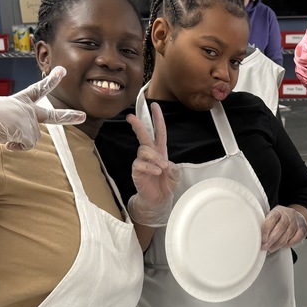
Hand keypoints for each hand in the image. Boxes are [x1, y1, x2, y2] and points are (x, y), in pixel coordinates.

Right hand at [0, 66, 84, 155]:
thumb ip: (4, 126)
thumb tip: (2, 143)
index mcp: (16, 102)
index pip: (35, 91)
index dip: (50, 81)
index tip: (62, 72)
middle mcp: (24, 109)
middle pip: (50, 115)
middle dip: (67, 117)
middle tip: (83, 116)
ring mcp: (27, 118)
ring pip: (30, 140)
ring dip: (16, 142)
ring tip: (1, 133)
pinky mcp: (27, 127)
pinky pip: (25, 145)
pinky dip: (14, 146)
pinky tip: (4, 138)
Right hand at [125, 103, 179, 226]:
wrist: (159, 200)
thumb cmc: (165, 185)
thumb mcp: (176, 175)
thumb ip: (174, 168)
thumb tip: (166, 163)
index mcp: (160, 151)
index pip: (159, 131)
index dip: (157, 118)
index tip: (154, 106)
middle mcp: (150, 154)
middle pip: (143, 136)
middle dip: (138, 125)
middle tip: (131, 117)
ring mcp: (142, 162)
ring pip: (144, 150)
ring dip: (155, 158)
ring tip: (162, 168)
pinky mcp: (137, 171)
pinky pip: (140, 164)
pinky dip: (150, 167)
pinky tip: (157, 172)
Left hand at [262, 205, 306, 251]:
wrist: (295, 216)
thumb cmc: (280, 219)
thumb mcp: (271, 216)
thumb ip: (266, 224)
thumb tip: (256, 235)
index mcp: (278, 211)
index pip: (272, 219)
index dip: (266, 230)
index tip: (262, 239)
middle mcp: (288, 215)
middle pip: (280, 228)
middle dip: (271, 239)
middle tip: (265, 246)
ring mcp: (296, 222)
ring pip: (288, 235)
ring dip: (278, 244)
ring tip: (271, 248)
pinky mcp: (302, 230)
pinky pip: (296, 238)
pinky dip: (289, 244)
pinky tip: (283, 246)